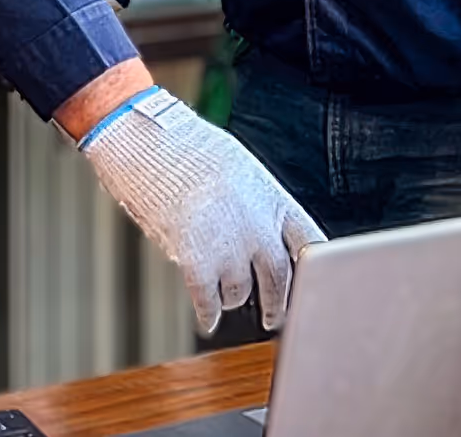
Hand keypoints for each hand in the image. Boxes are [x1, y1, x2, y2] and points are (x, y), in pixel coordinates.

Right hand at [77, 87, 324, 330]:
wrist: (146, 142)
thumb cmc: (183, 146)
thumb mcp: (236, 166)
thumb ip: (253, 200)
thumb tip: (257, 225)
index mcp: (272, 198)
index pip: (309, 242)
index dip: (313, 267)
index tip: (313, 282)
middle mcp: (258, 225)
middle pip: (280, 277)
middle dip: (278, 303)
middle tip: (275, 317)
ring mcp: (230, 246)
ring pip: (241, 292)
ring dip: (234, 300)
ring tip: (225, 299)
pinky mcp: (197, 262)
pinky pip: (208, 301)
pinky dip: (208, 314)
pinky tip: (207, 318)